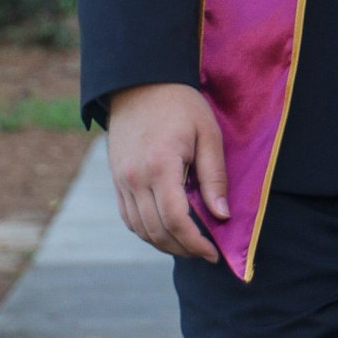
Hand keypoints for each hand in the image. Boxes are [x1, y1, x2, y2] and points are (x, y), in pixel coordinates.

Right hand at [106, 82, 228, 262]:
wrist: (139, 83)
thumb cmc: (180, 104)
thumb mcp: (207, 134)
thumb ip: (214, 177)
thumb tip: (221, 216)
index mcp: (160, 166)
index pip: (175, 220)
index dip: (195, 243)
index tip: (212, 253)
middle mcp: (135, 178)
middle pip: (157, 231)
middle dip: (183, 249)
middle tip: (204, 253)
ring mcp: (122, 180)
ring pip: (140, 229)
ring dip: (164, 244)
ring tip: (188, 245)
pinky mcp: (116, 180)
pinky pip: (129, 217)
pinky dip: (147, 231)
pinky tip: (166, 231)